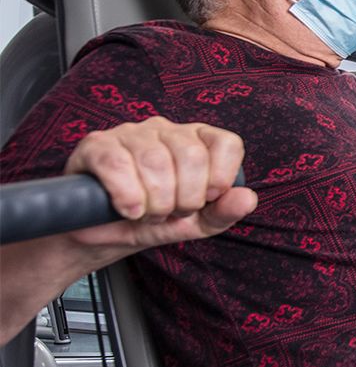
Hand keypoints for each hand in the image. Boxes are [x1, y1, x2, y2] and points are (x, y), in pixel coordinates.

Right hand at [63, 117, 256, 254]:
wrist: (105, 236)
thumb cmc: (155, 221)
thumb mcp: (197, 223)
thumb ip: (225, 211)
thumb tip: (247, 198)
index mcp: (197, 141)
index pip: (226, 143)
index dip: (220, 178)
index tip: (205, 201)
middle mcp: (166, 130)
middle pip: (191, 155)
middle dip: (184, 198)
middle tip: (169, 213)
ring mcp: (130, 133)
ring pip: (155, 160)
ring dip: (155, 202)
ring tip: (147, 214)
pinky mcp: (96, 145)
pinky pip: (117, 164)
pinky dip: (127, 196)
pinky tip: (129, 210)